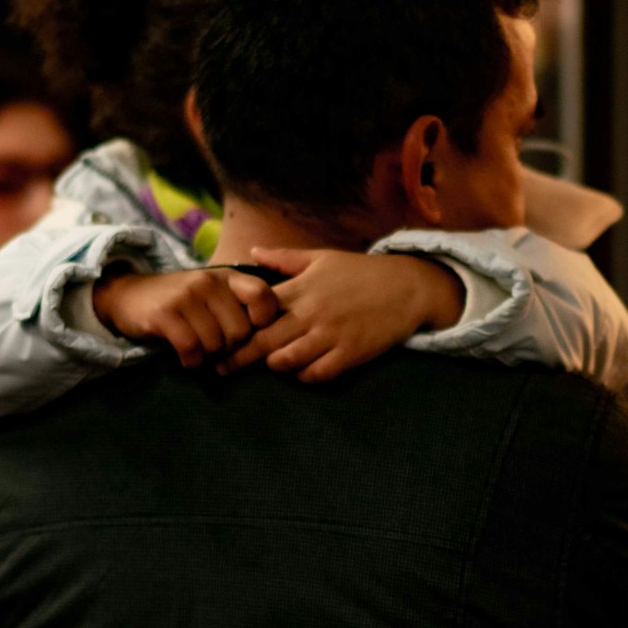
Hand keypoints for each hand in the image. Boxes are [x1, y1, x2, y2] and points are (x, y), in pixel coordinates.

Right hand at [92, 266, 279, 368]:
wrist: (129, 294)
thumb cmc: (181, 302)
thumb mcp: (213, 294)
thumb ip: (240, 307)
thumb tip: (269, 339)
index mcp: (227, 277)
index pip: (263, 297)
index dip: (263, 322)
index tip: (248, 333)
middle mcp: (208, 282)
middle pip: (240, 331)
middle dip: (230, 348)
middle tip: (216, 347)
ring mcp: (185, 296)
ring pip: (215, 343)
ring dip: (209, 356)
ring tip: (199, 350)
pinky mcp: (164, 314)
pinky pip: (191, 348)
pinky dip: (191, 361)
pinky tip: (187, 357)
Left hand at [216, 248, 464, 381]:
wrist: (408, 286)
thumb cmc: (361, 272)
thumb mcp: (322, 258)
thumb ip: (284, 259)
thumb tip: (252, 251)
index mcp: (300, 288)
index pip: (255, 310)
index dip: (235, 325)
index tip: (219, 335)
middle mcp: (311, 312)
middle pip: (264, 341)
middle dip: (239, 357)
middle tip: (222, 368)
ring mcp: (331, 334)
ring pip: (287, 361)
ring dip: (275, 366)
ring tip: (270, 365)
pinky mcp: (350, 353)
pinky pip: (317, 374)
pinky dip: (304, 376)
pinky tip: (302, 371)